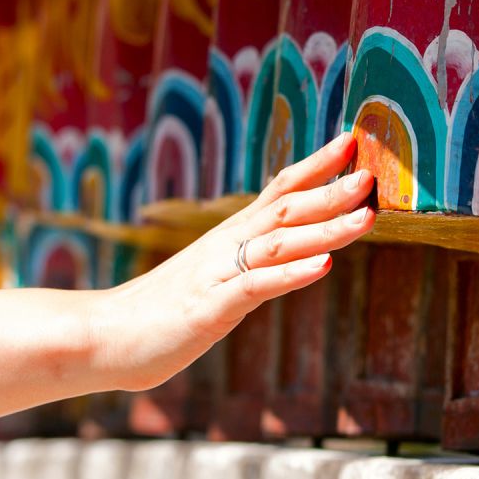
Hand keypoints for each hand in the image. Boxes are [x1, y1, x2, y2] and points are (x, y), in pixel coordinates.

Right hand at [90, 133, 373, 391]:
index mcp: (231, 235)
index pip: (279, 188)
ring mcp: (219, 274)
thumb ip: (250, 260)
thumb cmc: (163, 309)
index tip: (352, 142)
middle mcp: (228, 246)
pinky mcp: (211, 308)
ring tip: (366, 216)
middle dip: (332, 190)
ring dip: (326, 228)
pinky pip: (256, 286)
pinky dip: (291, 274)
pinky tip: (324, 267)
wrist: (105, 335)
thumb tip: (292, 250)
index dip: (316, 165)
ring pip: (280, 242)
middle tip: (373, 174)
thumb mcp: (215, 275)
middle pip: (286, 208)